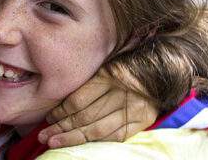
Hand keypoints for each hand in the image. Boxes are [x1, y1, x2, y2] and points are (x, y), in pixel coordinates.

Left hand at [37, 69, 157, 148]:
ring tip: (54, 142)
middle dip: (62, 127)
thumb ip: (90, 80)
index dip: (61, 111)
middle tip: (44, 136)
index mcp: (109, 75)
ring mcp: (133, 109)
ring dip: (73, 137)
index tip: (48, 118)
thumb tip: (64, 100)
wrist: (164, 68)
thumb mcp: (108, 63)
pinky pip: (116, 135)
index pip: (79, 99)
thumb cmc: (129, 62)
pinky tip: (82, 144)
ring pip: (97, 129)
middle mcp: (120, 93)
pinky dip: (97, 140)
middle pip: (85, 116)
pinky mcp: (143, 121)